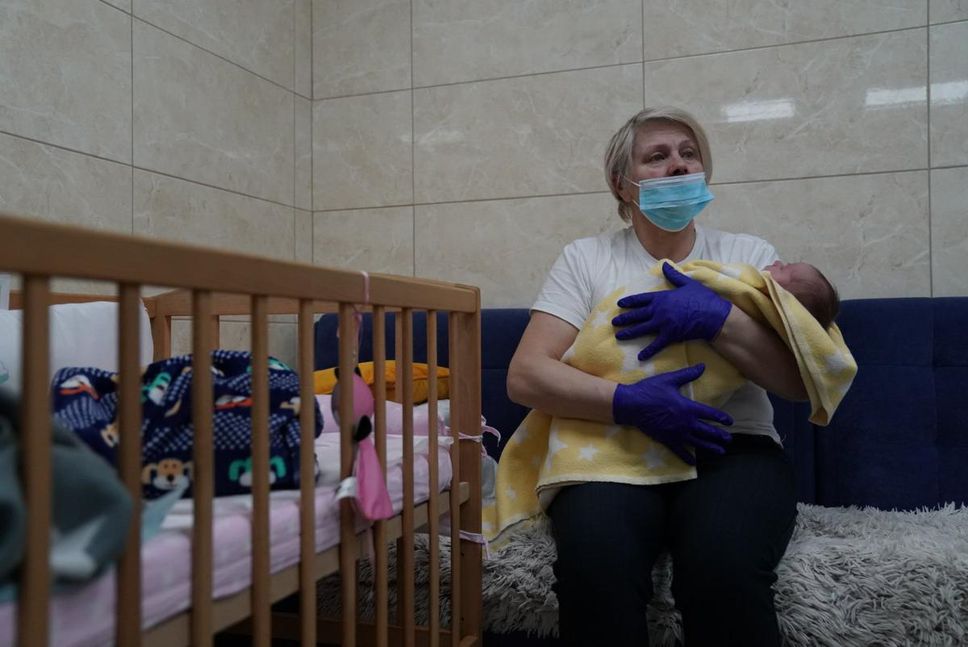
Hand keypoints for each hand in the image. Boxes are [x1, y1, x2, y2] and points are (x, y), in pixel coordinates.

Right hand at [612, 364, 732, 464]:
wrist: (631, 405)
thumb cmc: (650, 390)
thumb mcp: (669, 379)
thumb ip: (687, 374)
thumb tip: (703, 366)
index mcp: (688, 407)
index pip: (710, 414)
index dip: (721, 418)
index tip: (729, 422)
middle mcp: (685, 423)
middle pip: (707, 431)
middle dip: (719, 435)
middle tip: (729, 439)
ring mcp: (676, 433)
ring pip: (697, 442)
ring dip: (710, 447)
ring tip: (720, 451)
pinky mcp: (666, 440)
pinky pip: (679, 451)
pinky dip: (687, 457)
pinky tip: (693, 462)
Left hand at [613, 262, 732, 360]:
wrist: (714, 316)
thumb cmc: (702, 298)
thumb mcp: (687, 283)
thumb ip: (674, 275)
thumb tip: (664, 264)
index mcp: (662, 297)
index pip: (641, 299)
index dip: (629, 302)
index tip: (619, 305)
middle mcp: (659, 310)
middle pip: (637, 315)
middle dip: (625, 319)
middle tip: (614, 322)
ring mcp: (663, 324)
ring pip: (641, 329)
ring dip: (629, 333)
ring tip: (619, 336)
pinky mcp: (670, 336)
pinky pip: (656, 345)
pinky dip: (648, 351)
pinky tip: (640, 356)